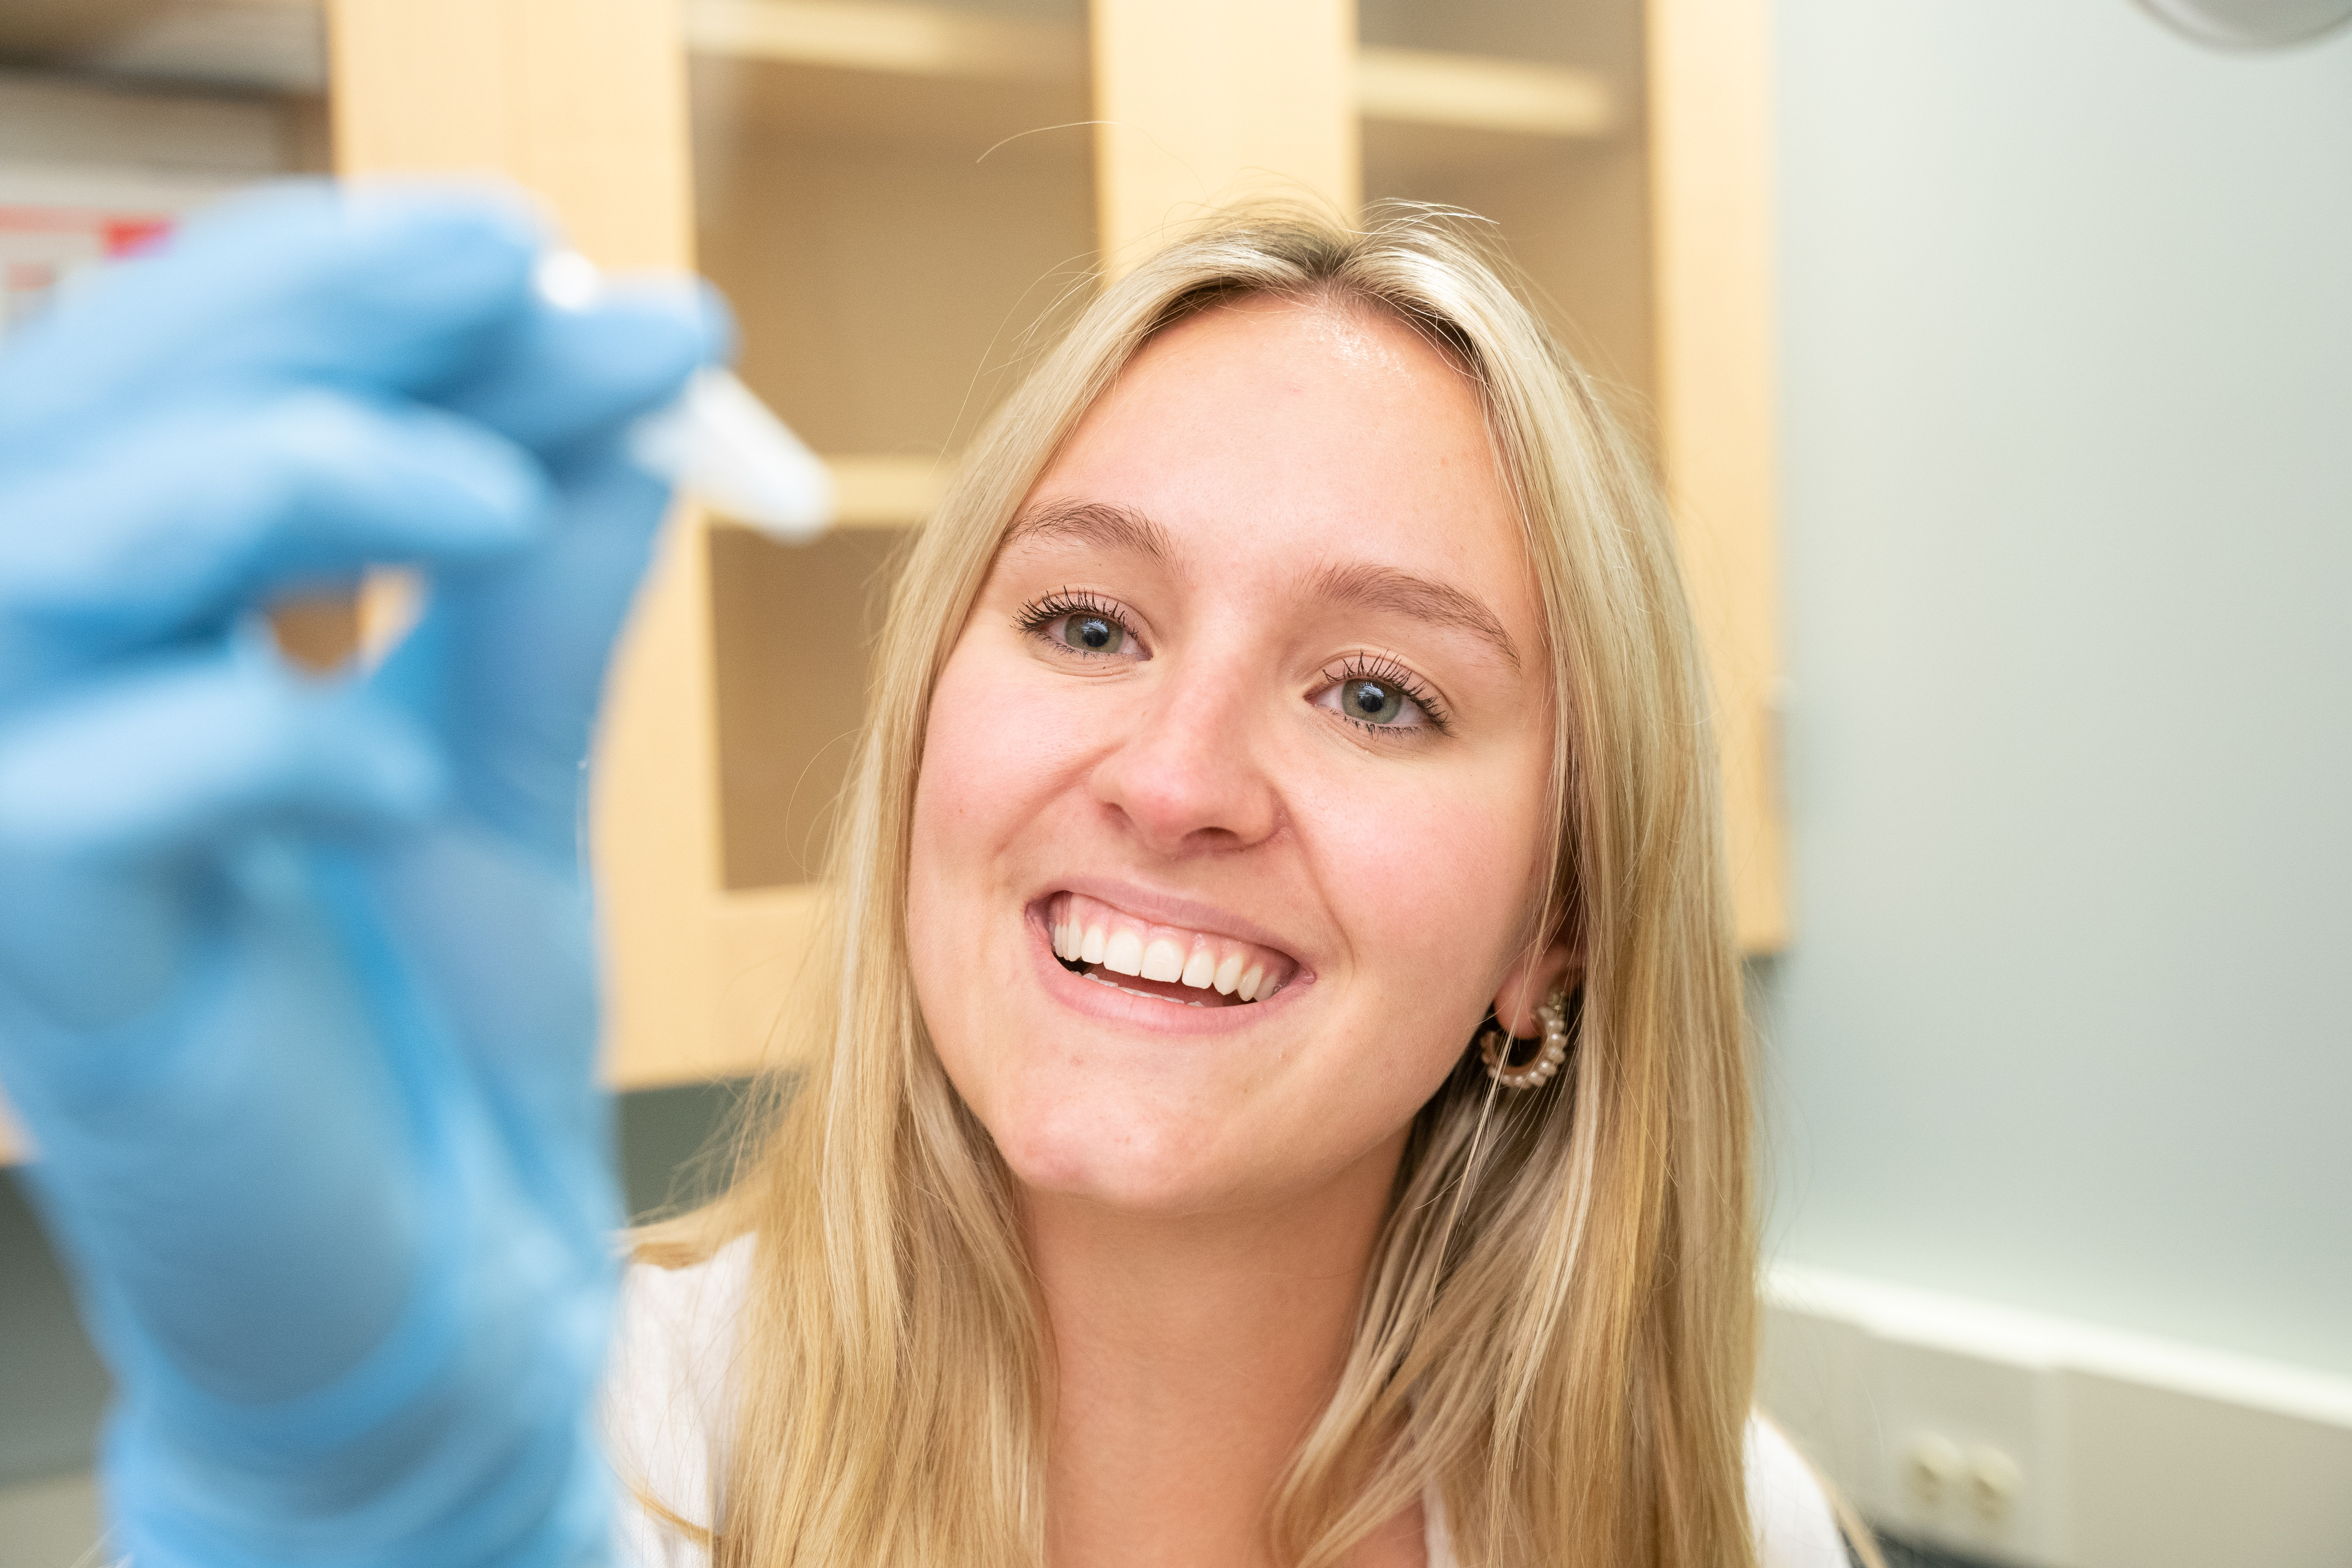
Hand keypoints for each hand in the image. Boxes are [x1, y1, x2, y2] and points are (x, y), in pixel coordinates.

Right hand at [0, 182, 720, 1566]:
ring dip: (273, 479)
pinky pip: (87, 800)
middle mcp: (56, 700)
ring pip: (54, 563)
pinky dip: (260, 739)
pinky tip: (402, 761)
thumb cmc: (447, 1031)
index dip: (340, 286)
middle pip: (102, 414)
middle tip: (507, 256)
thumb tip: (635, 372)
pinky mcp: (61, 977)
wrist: (453, 1280)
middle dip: (305, 316)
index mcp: (149, 635)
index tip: (532, 242)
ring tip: (486, 484)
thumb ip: (542, 581)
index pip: (196, 379)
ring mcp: (34, 836)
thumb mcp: (506, 760)